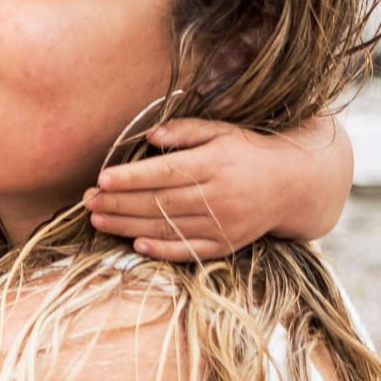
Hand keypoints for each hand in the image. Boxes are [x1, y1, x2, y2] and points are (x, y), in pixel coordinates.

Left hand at [83, 122, 288, 259]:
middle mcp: (218, 196)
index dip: (131, 178)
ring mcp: (222, 224)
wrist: (293, 184)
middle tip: (88, 201)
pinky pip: (188, 250)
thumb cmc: (247, 152)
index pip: (165, 172)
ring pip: (167, 227)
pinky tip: (136, 244)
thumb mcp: (222, 130)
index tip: (101, 179)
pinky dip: (161, 250)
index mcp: (215, 164)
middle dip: (119, 203)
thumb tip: (149, 136)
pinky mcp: (226, 244)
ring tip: (98, 220)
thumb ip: (185, 130)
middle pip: (159, 202)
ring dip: (128, 226)